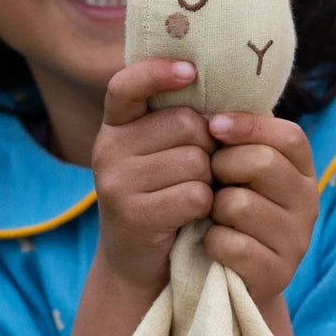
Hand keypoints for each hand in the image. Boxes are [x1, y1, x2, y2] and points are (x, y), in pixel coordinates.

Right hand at [92, 60, 215, 293]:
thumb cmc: (167, 195)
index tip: (189, 72)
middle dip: (207, 146)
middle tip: (199, 169)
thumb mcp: (165, 152)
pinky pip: (193, 195)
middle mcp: (107, 148)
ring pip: (194, 161)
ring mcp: (116, 182)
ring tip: (192, 193)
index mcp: (116, 125)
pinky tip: (191, 215)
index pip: (126, 85)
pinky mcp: (132, 215)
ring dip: (208, 179)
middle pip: (184, 124)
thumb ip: (181, 118)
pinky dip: (204, 206)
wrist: (140, 262)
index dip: (156, 73)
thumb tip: (227, 92)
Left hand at [204, 112, 318, 302]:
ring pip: (239, 204)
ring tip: (213, 215)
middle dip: (223, 166)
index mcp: (302, 171)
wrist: (230, 276)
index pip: (289, 136)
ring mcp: (296, 242)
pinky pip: (230, 244)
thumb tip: (210, 106)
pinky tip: (213, 243)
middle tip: (211, 179)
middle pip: (263, 163)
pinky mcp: (276, 274)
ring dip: (213, 208)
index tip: (214, 125)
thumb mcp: (237, 170)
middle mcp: (308, 204)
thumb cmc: (227, 209)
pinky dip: (211, 241)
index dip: (249, 125)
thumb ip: (235, 138)